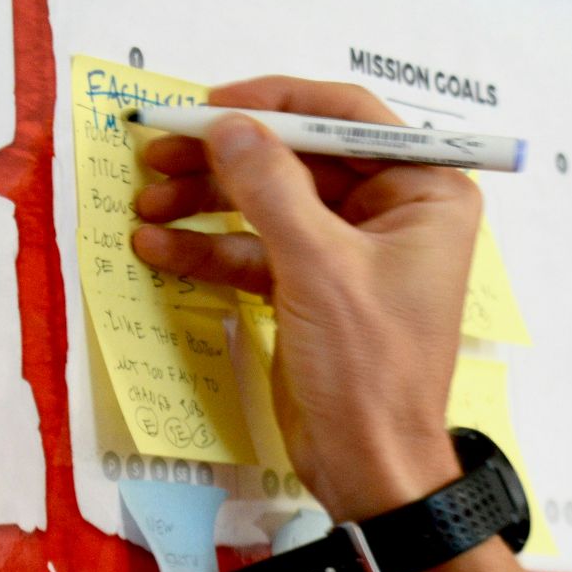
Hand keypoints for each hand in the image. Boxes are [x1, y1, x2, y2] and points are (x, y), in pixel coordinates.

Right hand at [131, 77, 474, 521]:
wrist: (371, 467)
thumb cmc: (371, 370)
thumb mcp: (319, 268)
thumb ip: (270, 188)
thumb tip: (228, 126)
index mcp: (426, 192)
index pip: (347, 118)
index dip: (276, 104)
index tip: (211, 105)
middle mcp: (395, 212)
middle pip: (299, 158)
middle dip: (227, 159)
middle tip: (157, 153)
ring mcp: (353, 251)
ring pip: (271, 203)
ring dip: (206, 201)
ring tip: (145, 202)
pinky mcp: (317, 288)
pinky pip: (260, 250)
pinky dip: (211, 249)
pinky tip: (157, 247)